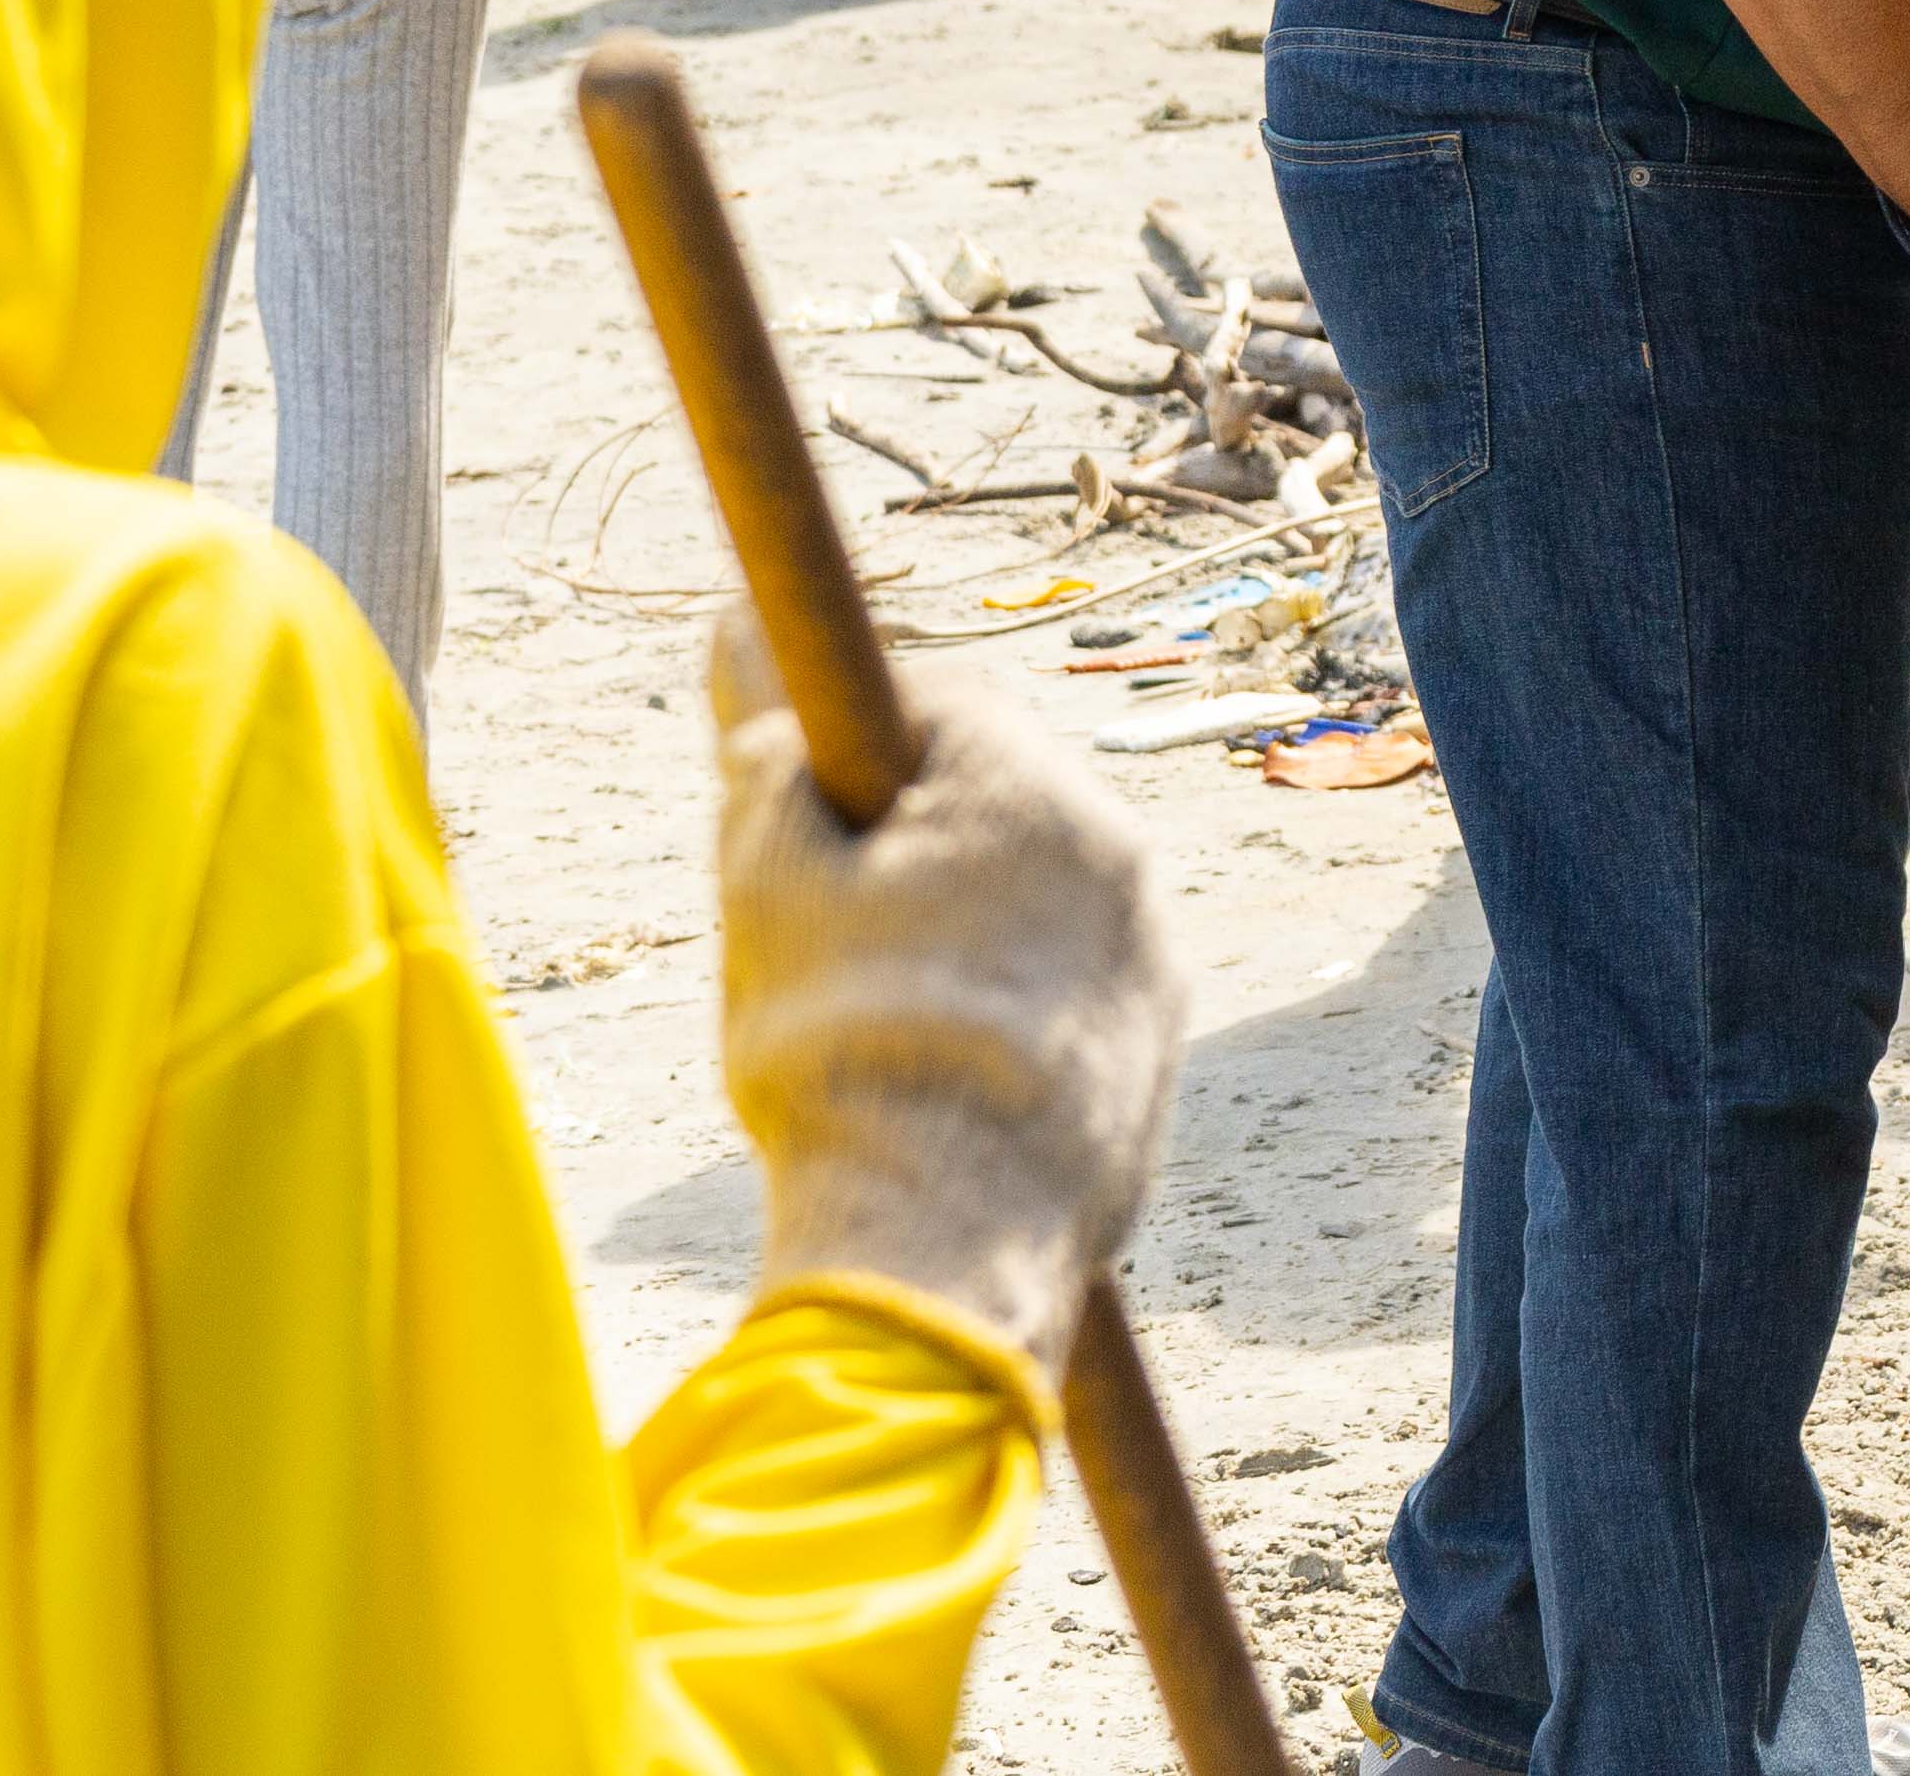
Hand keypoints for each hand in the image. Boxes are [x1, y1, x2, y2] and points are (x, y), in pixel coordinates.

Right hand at [709, 610, 1187, 1366]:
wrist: (946, 1236)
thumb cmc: (843, 1045)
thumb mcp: (767, 885)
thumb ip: (767, 764)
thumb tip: (753, 672)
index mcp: (1032, 790)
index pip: (941, 704)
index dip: (851, 738)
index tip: (797, 797)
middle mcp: (1118, 853)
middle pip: (997, 802)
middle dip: (909, 839)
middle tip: (819, 920)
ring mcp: (1152, 953)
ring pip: (1035, 899)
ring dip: (960, 927)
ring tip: (871, 1016)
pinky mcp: (1156, 1047)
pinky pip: (1067, 987)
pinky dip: (1004, 1007)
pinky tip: (934, 1075)